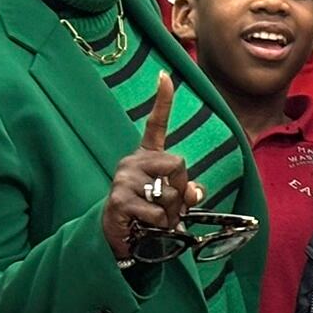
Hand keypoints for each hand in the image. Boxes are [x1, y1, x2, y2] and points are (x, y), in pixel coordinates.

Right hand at [101, 73, 201, 258]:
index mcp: (147, 156)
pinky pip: (157, 211)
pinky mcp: (119, 199)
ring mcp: (124, 178)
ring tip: (156, 217)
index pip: (155, 124)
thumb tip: (194, 193)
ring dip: (171, 211)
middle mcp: (133, 161)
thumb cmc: (148, 212)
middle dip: (182, 187)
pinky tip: (145, 225)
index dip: (162, 100)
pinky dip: (160, 223)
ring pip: (170, 191)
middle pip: (178, 163)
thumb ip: (189, 191)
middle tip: (171, 205)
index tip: (164, 76)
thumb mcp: (173, 200)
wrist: (118, 237)